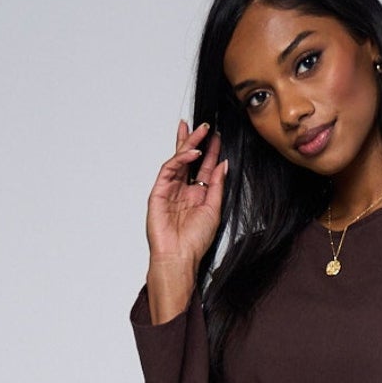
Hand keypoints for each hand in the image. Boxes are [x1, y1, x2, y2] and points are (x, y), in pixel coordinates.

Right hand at [145, 119, 227, 268]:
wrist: (179, 256)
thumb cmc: (195, 241)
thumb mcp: (214, 209)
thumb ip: (217, 186)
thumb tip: (223, 164)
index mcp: (197, 195)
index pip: (205, 167)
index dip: (211, 151)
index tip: (218, 136)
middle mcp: (183, 190)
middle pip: (190, 159)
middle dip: (197, 141)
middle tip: (207, 125)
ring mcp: (170, 189)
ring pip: (179, 159)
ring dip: (189, 144)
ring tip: (200, 131)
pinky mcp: (158, 191)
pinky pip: (169, 169)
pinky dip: (180, 159)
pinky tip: (192, 153)